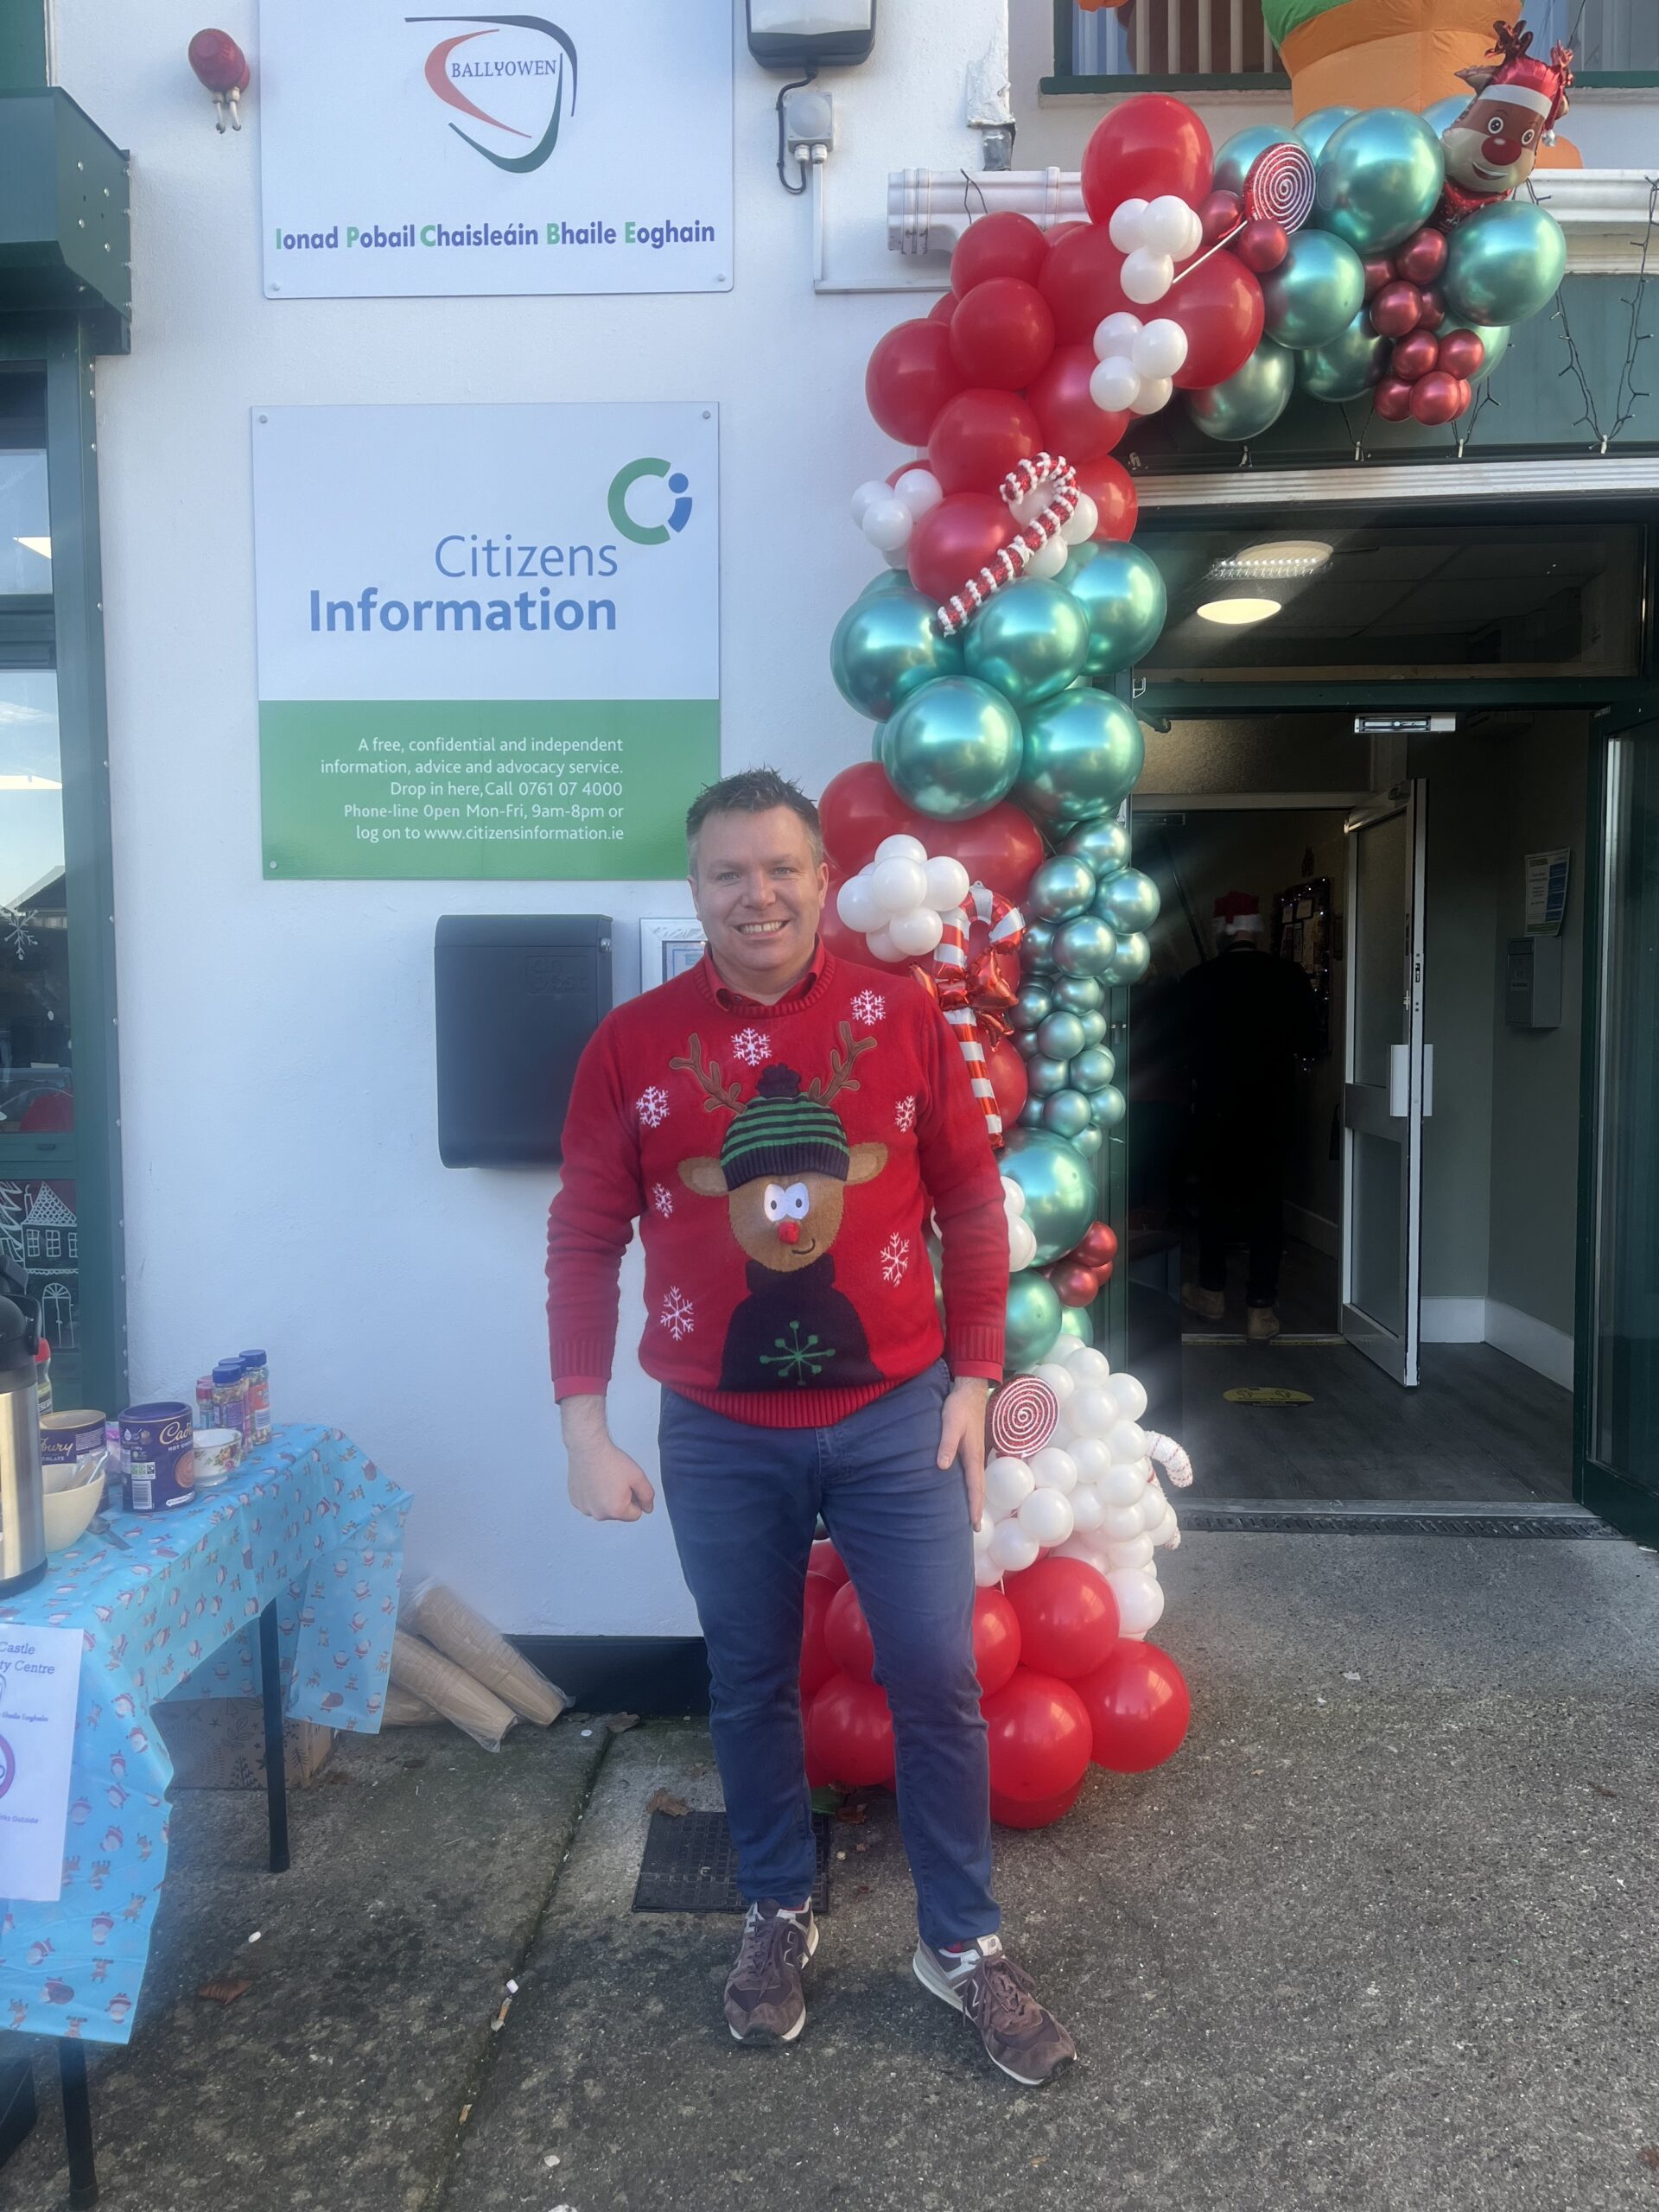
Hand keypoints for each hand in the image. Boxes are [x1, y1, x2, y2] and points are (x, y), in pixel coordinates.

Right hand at [561, 1396, 655, 1521]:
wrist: (589, 1448)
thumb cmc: (611, 1461)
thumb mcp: (638, 1477)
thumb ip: (647, 1496)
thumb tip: (647, 1509)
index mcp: (616, 1511)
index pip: (635, 1514)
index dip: (635, 1498)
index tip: (628, 1485)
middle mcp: (598, 1514)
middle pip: (618, 1513)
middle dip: (621, 1499)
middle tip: (616, 1481)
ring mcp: (585, 1508)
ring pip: (603, 1509)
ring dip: (606, 1498)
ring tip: (604, 1480)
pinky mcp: (576, 1501)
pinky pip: (590, 1503)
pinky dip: (593, 1495)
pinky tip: (594, 1480)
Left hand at [938, 1375, 990, 1530]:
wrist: (970, 1389)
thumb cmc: (959, 1407)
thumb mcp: (951, 1424)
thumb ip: (946, 1444)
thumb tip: (942, 1467)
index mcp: (973, 1455)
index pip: (975, 1487)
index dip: (975, 1507)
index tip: (975, 1525)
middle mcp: (977, 1457)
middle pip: (979, 1488)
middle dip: (977, 1508)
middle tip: (975, 1528)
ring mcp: (975, 1452)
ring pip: (976, 1481)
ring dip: (975, 1498)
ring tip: (972, 1514)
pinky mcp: (971, 1447)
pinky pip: (972, 1472)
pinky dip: (972, 1486)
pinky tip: (965, 1488)